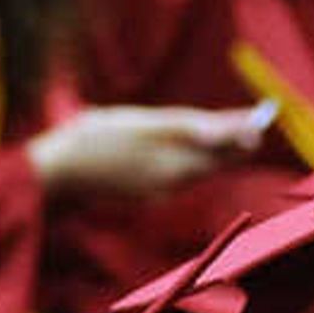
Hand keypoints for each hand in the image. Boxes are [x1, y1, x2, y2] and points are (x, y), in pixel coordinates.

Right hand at [28, 105, 275, 204]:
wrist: (52, 176)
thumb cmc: (89, 142)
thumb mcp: (138, 125)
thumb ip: (185, 129)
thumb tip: (223, 133)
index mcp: (168, 157)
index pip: (214, 141)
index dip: (237, 130)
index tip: (261, 119)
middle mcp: (167, 177)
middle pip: (211, 159)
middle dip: (233, 144)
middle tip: (254, 128)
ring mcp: (154, 187)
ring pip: (196, 169)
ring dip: (216, 155)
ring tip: (234, 141)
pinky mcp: (141, 192)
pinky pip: (177, 177)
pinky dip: (192, 163)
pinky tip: (194, 156)